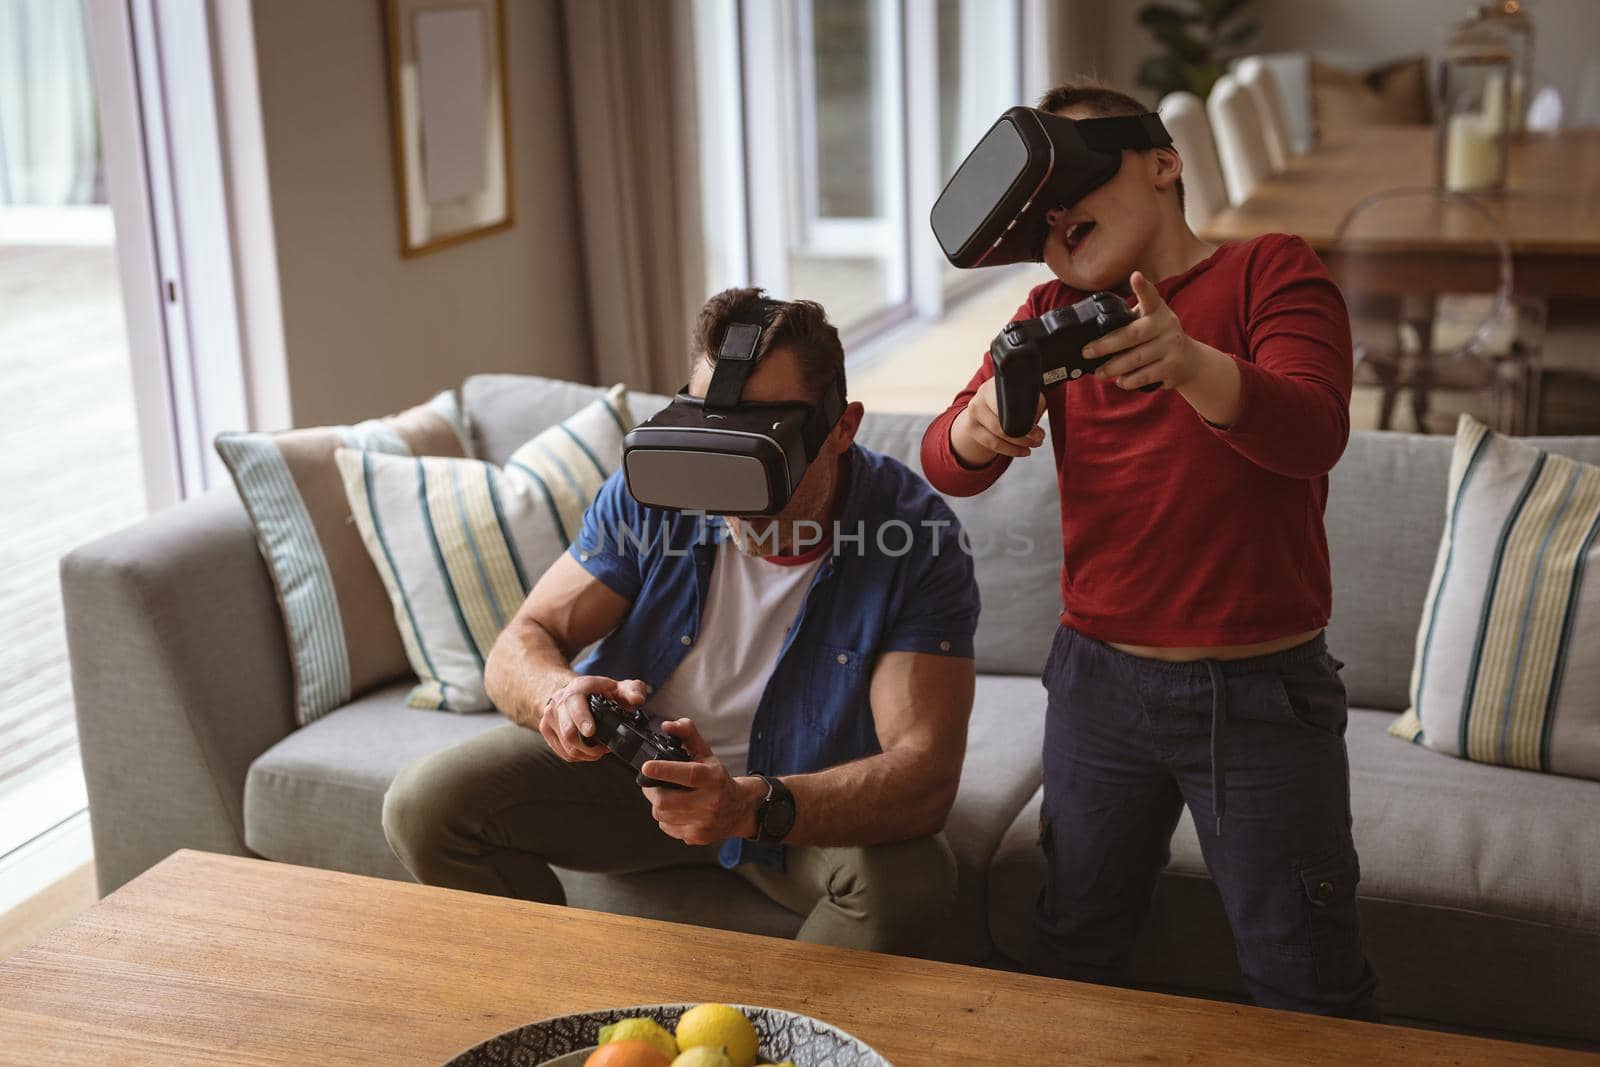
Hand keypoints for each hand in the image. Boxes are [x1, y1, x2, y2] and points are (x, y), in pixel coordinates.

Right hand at [538, 675, 649, 762]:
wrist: (571, 692)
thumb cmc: (600, 692)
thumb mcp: (619, 688)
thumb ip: (633, 690)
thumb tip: (637, 700)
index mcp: (578, 687)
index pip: (575, 703)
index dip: (582, 719)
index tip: (591, 731)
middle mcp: (560, 700)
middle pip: (568, 730)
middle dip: (587, 745)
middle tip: (603, 749)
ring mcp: (550, 715)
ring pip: (566, 744)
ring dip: (585, 753)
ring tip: (598, 750)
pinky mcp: (545, 729)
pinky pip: (562, 751)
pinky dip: (577, 756)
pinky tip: (587, 751)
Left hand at [641, 718, 764, 845]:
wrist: (740, 809)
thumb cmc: (719, 780)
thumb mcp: (706, 754)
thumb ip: (688, 735)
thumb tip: (668, 726)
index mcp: (713, 778)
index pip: (688, 774)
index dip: (665, 771)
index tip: (647, 767)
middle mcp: (710, 802)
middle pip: (666, 801)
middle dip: (652, 791)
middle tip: (653, 783)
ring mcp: (703, 823)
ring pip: (662, 815)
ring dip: (659, 804)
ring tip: (667, 796)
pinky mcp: (696, 837)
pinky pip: (667, 827)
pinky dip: (666, 817)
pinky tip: (677, 810)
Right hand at [950, 377, 1046, 467]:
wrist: (987, 404)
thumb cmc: (1012, 399)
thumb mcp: (1024, 394)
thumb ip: (1032, 403)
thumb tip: (1035, 419)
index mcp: (995, 385)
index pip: (1010, 404)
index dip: (1025, 419)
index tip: (1038, 430)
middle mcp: (980, 396)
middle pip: (1003, 422)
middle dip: (1024, 434)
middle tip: (1040, 438)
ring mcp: (973, 412)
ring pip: (997, 436)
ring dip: (1018, 444)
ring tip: (1033, 445)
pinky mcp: (971, 427)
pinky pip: (991, 444)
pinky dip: (1010, 450)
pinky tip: (1023, 451)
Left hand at [1087, 271, 1207, 391]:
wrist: (1189, 361)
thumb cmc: (1158, 338)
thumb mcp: (1148, 321)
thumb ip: (1127, 319)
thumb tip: (1090, 331)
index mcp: (1157, 310)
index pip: (1150, 296)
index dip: (1143, 286)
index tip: (1135, 276)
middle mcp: (1167, 325)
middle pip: (1132, 335)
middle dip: (1106, 345)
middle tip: (1087, 352)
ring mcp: (1172, 346)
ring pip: (1137, 358)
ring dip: (1114, 367)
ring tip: (1100, 372)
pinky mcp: (1173, 367)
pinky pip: (1145, 376)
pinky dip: (1129, 380)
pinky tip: (1121, 381)